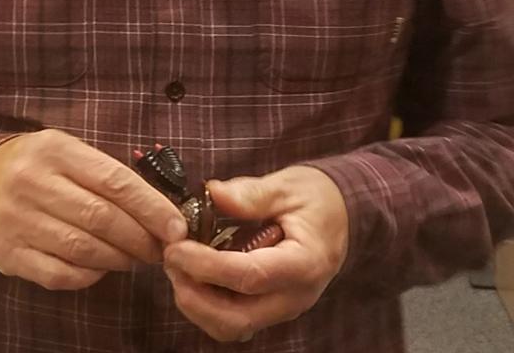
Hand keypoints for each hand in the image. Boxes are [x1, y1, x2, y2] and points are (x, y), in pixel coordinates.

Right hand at [0, 129, 187, 291]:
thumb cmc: (37, 167)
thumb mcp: (66, 152)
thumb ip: (105, 173)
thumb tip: (159, 208)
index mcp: (55, 149)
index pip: (114, 180)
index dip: (151, 207)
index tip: (177, 227)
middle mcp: (33, 182)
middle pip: (101, 217)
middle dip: (140, 238)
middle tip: (160, 248)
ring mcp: (17, 220)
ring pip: (83, 249)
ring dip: (119, 259)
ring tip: (136, 258)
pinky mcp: (8, 254)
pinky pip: (60, 274)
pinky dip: (89, 276)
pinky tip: (101, 269)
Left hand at [162, 166, 348, 342]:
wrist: (342, 217)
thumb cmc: (317, 199)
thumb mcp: (287, 186)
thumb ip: (250, 194)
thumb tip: (210, 192)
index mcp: (304, 263)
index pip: (250, 276)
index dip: (207, 266)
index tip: (177, 248)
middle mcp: (294, 297)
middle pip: (237, 318)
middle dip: (195, 296)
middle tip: (170, 260)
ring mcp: (282, 308)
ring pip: (232, 327)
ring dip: (197, 305)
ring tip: (178, 267)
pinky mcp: (270, 308)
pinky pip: (234, 321)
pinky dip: (207, 306)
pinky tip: (194, 275)